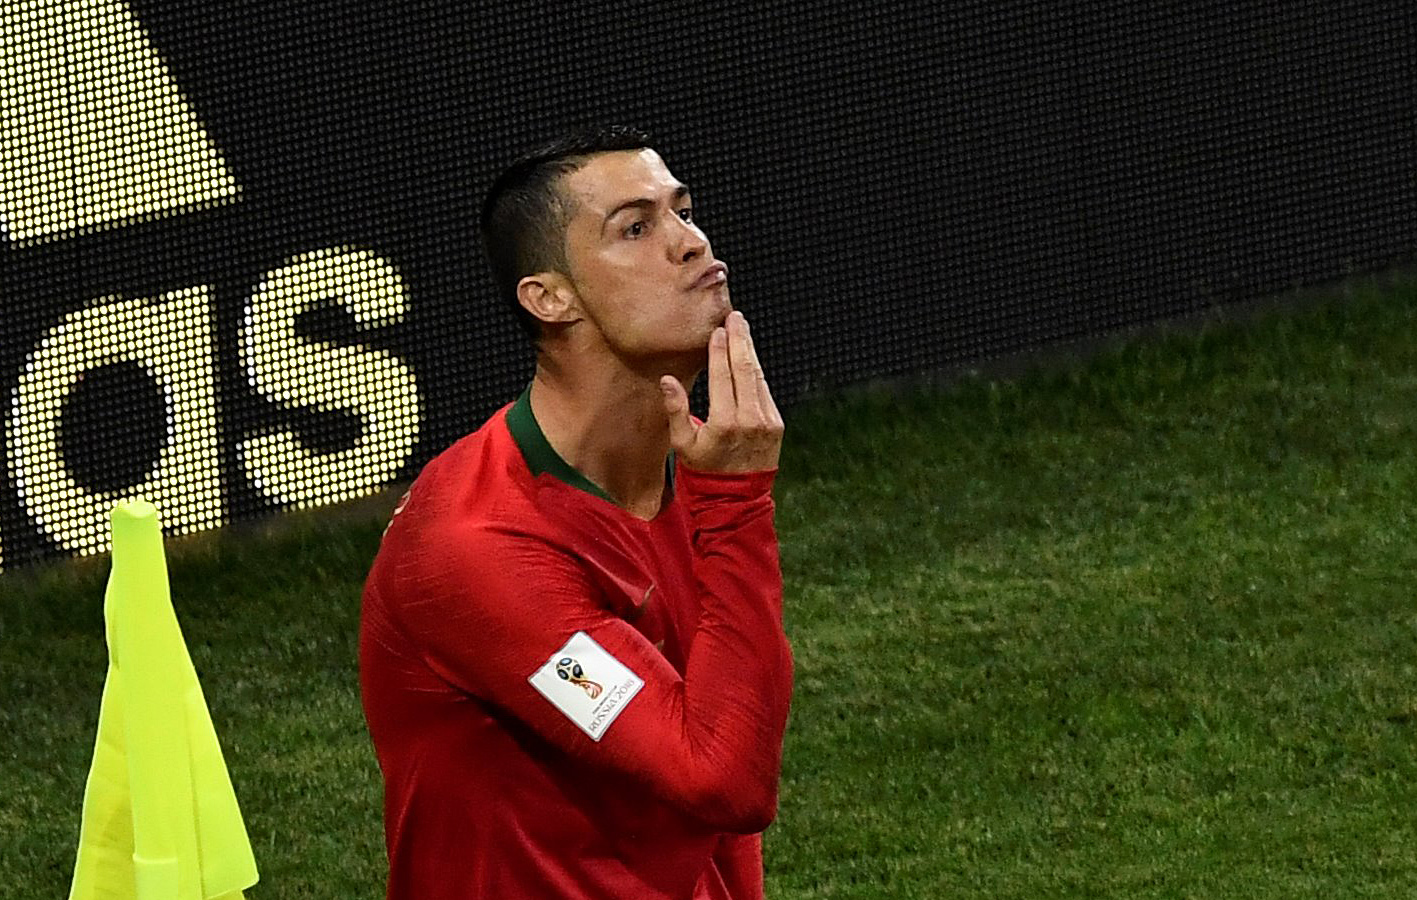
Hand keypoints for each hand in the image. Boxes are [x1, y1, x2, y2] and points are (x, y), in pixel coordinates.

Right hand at [660, 311, 783, 472]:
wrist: (736, 496)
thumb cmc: (703, 469)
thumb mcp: (682, 444)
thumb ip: (675, 409)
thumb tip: (666, 380)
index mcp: (724, 423)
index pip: (723, 376)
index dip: (720, 350)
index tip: (717, 330)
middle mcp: (749, 419)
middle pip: (745, 369)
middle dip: (740, 339)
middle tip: (735, 317)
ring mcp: (767, 421)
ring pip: (758, 376)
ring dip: (750, 351)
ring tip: (742, 329)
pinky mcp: (777, 424)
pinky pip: (765, 390)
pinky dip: (756, 371)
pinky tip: (749, 356)